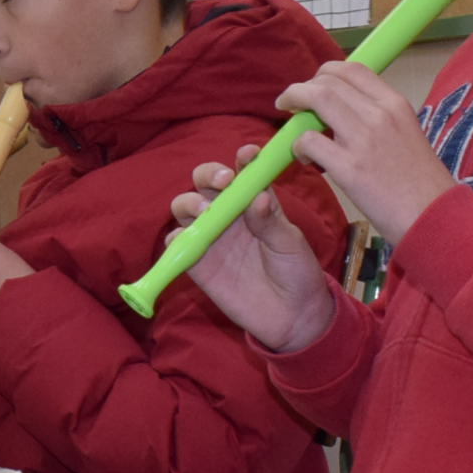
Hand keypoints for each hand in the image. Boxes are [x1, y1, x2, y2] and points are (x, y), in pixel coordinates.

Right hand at [164, 146, 339, 353]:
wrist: (292, 317)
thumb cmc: (296, 273)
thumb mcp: (291, 244)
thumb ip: (271, 221)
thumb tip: (256, 198)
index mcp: (255, 203)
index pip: (243, 173)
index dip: (243, 160)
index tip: (248, 155)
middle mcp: (229, 214)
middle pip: (205, 183)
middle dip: (209, 175)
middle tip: (222, 182)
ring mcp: (211, 237)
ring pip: (185, 207)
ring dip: (190, 202)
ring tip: (206, 212)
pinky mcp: (196, 262)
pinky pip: (176, 244)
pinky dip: (176, 238)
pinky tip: (190, 240)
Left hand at [275, 61, 456, 243]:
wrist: (435, 217)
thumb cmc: (421, 183)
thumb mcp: (407, 134)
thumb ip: (378, 118)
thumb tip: (343, 110)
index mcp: (396, 104)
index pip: (353, 69)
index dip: (325, 73)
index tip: (314, 86)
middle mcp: (380, 114)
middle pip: (328, 80)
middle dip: (302, 88)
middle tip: (292, 103)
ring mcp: (364, 139)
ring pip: (316, 98)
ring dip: (293, 104)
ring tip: (290, 121)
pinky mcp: (350, 168)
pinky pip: (308, 140)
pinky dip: (297, 145)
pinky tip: (304, 158)